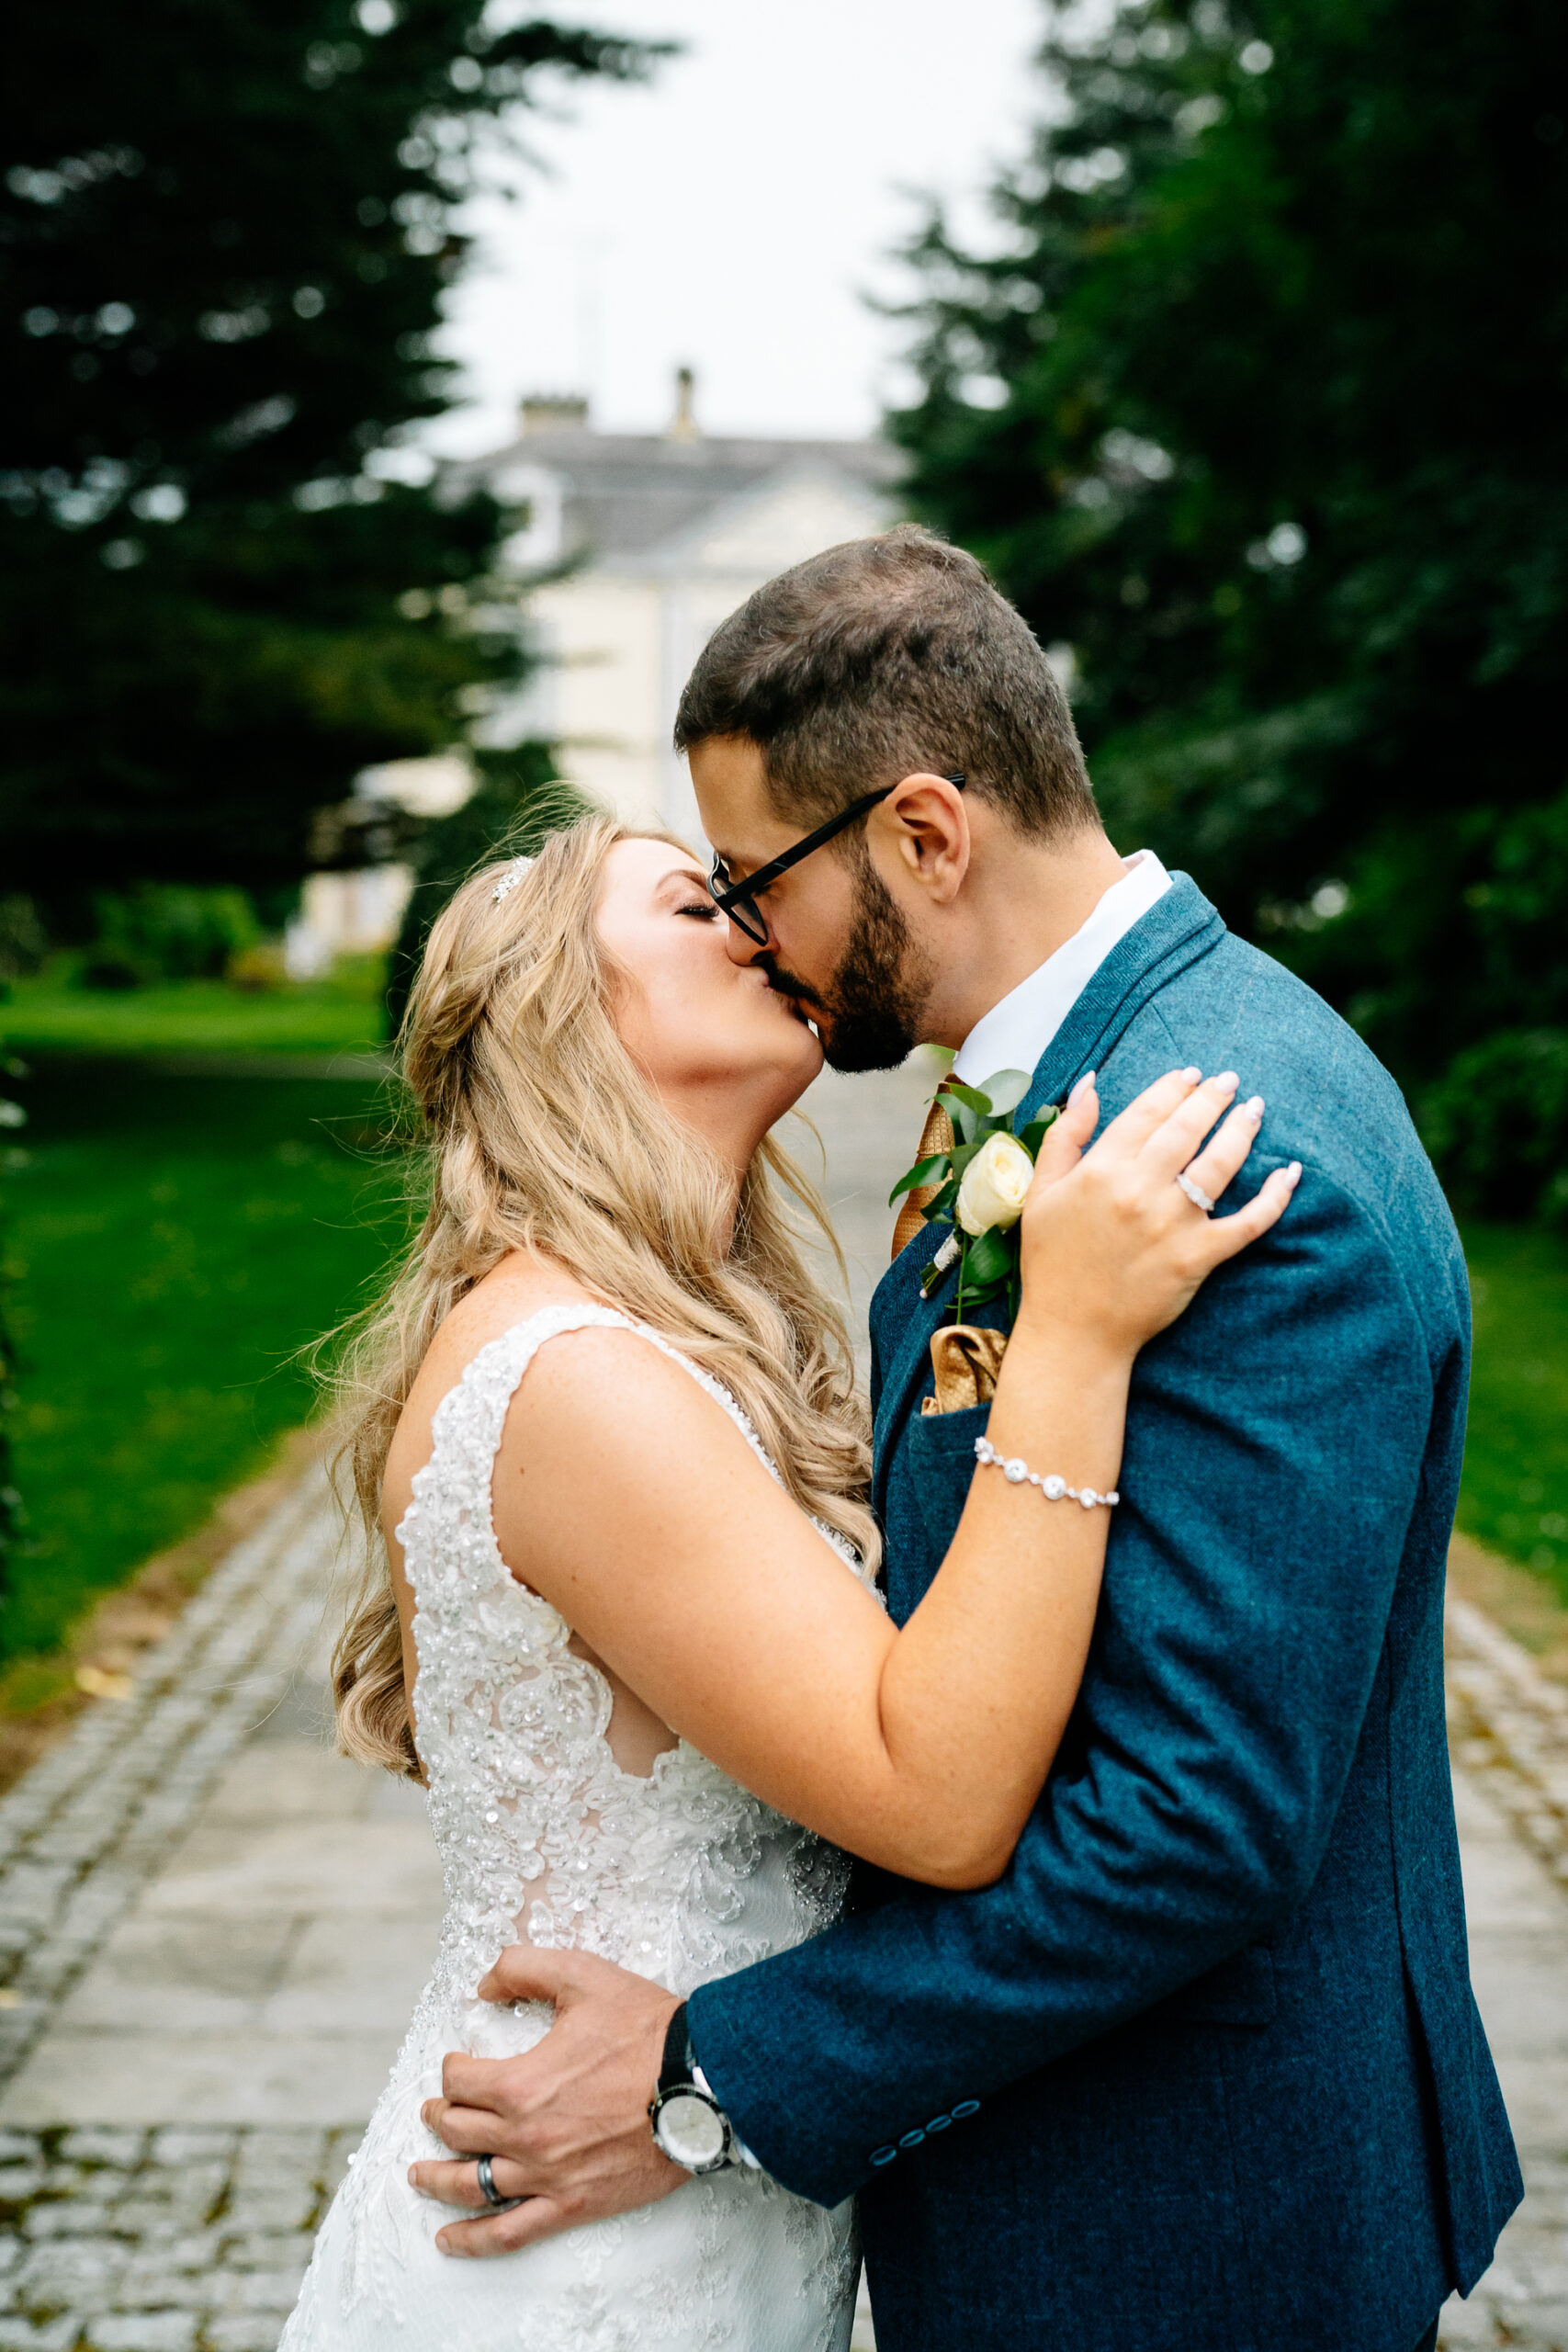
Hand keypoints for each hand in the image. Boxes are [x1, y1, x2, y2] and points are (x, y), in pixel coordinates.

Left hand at [411, 1945, 683, 2257]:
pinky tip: (450, 2240)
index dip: (452, 2069)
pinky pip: (511, 2233)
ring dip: (437, 2180)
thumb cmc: (646, 2030)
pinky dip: (473, 2241)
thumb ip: (524, 1967)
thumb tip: (484, 1985)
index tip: (458, 2064)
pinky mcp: (573, 2204)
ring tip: (420, 2176)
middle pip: (457, 2132)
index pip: (459, 2082)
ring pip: (472, 2187)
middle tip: (435, 2113)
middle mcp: (524, 2136)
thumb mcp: (582, 1975)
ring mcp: (546, 2176)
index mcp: (520, 2084)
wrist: (702, 2081)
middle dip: (439, 2118)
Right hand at [1017, 1067, 1299, 1354]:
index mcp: (1100, 1171)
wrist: (1074, 1332)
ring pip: (1220, 1164)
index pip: (1147, 1113)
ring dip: (1242, 1130)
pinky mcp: (1199, 1257)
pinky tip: (1290, 1173)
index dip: (1173, 1088)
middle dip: (1213, 1098)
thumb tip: (1089, 1083)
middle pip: (1187, 1129)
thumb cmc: (1052, 1262)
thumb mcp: (1041, 1192)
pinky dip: (1274, 1197)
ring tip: (1254, 1110)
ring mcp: (1173, 1224)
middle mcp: (1139, 1190)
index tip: (1190, 1075)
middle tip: (1230, 1081)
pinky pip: (1248, 1222)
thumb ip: (1066, 1134)